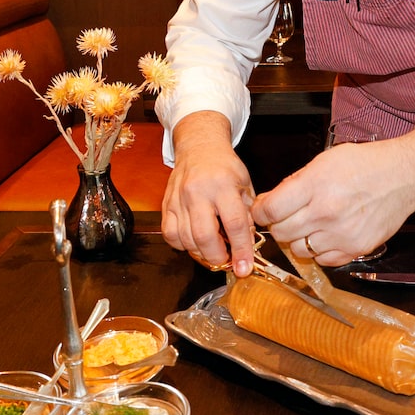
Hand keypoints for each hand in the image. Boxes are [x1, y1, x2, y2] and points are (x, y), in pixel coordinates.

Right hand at [162, 111, 257, 276]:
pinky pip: (171, 235)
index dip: (241, 250)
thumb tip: (248, 245)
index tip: (244, 267)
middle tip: (227, 261)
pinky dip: (184, 245)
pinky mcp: (166, 204)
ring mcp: (179, 199)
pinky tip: (196, 241)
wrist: (199, 148)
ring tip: (215, 251)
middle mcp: (198, 192)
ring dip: (202, 254)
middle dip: (218, 257)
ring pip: (186, 239)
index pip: (234, 224)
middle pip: (205, 236)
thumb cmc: (224, 166)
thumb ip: (248, 214)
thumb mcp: (245, 184)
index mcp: (223, 184)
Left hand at [251, 139, 411, 266]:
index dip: (260, 212)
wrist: (403, 176)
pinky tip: (326, 234)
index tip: (262, 211)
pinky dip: (319, 250)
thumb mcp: (324, 161)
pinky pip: (322, 260)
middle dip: (278, 225)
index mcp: (315, 186)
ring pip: (298, 250)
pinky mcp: (355, 249)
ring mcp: (341, 234)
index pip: (270, 211)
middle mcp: (326, 213)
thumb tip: (269, 201)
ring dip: (298, 239)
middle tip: (285, 216)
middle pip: (281, 233)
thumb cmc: (366, 164)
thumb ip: (294, 183)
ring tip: (309, 223)